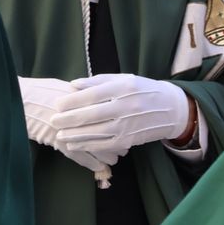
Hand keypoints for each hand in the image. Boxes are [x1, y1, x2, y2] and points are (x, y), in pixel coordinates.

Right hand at [19, 77, 117, 171]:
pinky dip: (92, 162)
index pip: (107, 112)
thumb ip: (80, 96)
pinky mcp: (59, 142)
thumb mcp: (62, 88)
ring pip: (96, 145)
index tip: (125, 129)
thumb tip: (96, 100)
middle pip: (106, 130)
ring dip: (107, 154)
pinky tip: (99, 166)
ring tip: (114, 159)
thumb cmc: (38, 92)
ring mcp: (69, 128)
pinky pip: (80, 156)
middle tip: (124, 148)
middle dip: (117, 141)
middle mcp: (79, 113)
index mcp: (82, 98)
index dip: (118, 122)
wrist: (17, 100)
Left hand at [50, 74, 193, 159]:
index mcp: (123, 87)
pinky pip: (105, 145)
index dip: (73, 101)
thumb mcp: (123, 79)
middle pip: (93, 114)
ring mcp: (129, 125)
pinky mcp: (130, 140)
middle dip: (69, 119)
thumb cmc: (141, 90)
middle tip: (53, 120)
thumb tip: (73, 84)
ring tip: (59, 134)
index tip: (57, 104)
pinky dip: (88, 146)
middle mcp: (126, 106)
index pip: (93, 95)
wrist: (170, 108)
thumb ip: (97, 81)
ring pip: (97, 132)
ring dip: (75, 135)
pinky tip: (73, 145)